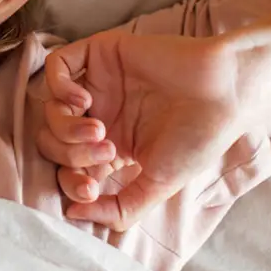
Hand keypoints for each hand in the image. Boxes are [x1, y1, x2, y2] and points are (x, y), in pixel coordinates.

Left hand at [37, 29, 242, 230]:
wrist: (219, 92)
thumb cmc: (195, 136)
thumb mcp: (158, 183)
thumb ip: (121, 206)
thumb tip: (75, 215)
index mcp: (111, 144)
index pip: (69, 167)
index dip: (70, 181)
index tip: (91, 189)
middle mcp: (98, 113)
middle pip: (53, 139)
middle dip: (71, 154)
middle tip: (106, 151)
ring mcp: (95, 83)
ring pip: (50, 108)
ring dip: (67, 127)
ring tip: (100, 129)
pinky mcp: (96, 54)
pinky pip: (55, 66)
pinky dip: (59, 87)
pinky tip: (83, 100)